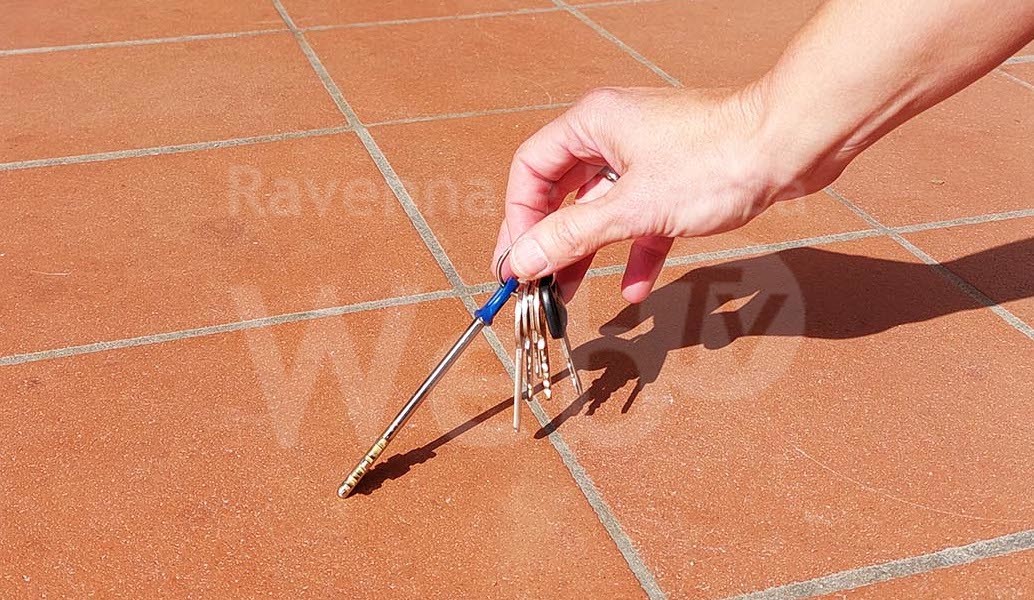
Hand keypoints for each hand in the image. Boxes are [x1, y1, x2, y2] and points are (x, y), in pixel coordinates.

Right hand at [490, 86, 832, 303]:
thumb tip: (520, 261)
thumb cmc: (714, 159)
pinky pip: (642, 218)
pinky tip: (636, 289)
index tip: (516, 263)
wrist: (791, 145)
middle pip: (563, 193)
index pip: (531, 171)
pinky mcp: (677, 178)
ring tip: (571, 294)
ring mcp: (647, 156)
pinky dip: (636, 251)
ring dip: (588, 252)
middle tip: (537, 283)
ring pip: (602, 209)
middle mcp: (613, 134)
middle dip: (552, 242)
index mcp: (592, 123)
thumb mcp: (631, 208)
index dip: (518, 219)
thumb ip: (571, 236)